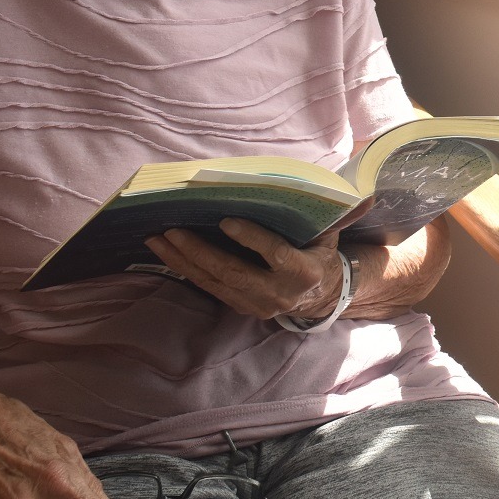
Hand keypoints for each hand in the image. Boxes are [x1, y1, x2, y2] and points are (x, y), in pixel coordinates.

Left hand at [145, 221, 342, 319]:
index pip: (275, 254)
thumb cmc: (319, 253)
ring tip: (157, 240)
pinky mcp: (242, 308)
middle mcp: (279, 293)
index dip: (251, 238)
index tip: (226, 221)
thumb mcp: (327, 234)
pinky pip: (210, 288)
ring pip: (215, 283)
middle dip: (201, 252)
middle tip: (173, 231)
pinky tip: (168, 253)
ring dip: (183, 262)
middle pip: (235, 273)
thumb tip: (342, 190)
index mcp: (303, 272)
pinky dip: (187, 270)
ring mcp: (258, 305)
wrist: (321, 295)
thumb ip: (328, 215)